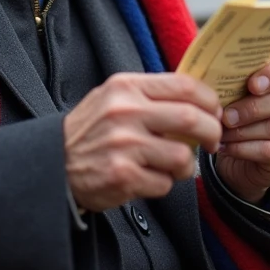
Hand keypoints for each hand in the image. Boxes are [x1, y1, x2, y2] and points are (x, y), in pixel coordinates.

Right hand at [64, 72, 222, 211]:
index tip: (215, 113)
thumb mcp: (114, 98)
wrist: (53, 163)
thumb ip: (150, 95)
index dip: (210, 100)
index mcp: (126, 87)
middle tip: (212, 142)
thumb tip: (198, 99)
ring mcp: (124, 145)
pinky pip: (165, 184)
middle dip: (212, 133)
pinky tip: (146, 178)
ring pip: (183, 157)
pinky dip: (162, 184)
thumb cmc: (92, 131)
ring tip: (172, 166)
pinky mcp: (123, 175)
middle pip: (192, 119)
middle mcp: (125, 112)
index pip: (184, 86)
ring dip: (186, 166)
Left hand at [214, 55, 269, 203]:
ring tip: (221, 131)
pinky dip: (242, 148)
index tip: (252, 84)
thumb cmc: (238, 112)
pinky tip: (225, 146)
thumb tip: (212, 78)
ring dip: (243, 130)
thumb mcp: (237, 93)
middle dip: (251, 108)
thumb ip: (234, 82)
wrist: (243, 156)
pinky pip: (267, 150)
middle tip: (227, 115)